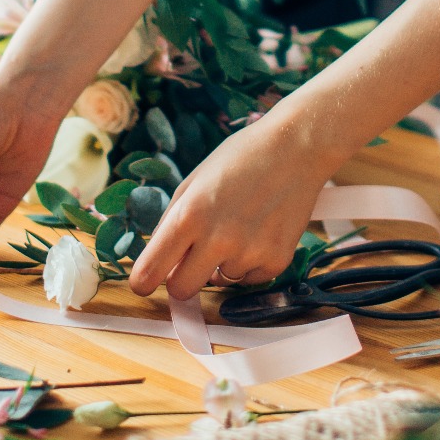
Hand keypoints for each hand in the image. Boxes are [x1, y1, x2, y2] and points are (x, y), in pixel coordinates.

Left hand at [128, 117, 345, 300]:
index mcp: (189, 215)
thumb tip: (158, 263)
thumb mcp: (193, 182)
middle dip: (181, 279)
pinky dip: (250, 262)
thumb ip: (171, 224)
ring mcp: (249, 253)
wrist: (296, 148)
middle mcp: (217, 239)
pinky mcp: (276, 262)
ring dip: (221, 263)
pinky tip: (260, 230)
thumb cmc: (240, 159)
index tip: (145, 281)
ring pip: (219, 282)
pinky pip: (249, 279)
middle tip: (192, 260)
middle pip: (182, 290)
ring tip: (240, 226)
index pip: (150, 273)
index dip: (143, 280)